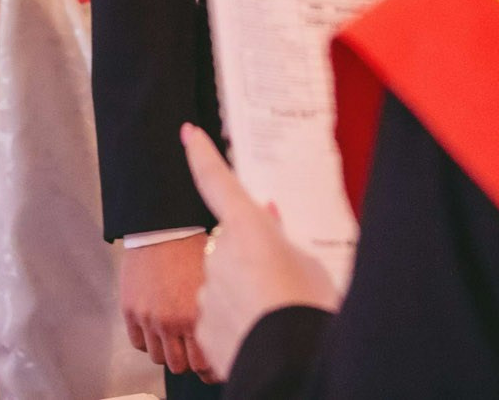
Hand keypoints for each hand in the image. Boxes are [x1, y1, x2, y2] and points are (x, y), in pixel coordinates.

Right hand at [119, 230, 213, 379]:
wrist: (162, 225)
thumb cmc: (195, 245)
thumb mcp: (217, 276)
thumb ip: (220, 308)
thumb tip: (230, 330)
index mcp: (197, 314)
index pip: (204, 364)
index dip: (209, 369)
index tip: (212, 364)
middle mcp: (171, 321)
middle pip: (180, 366)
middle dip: (189, 361)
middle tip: (193, 353)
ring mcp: (149, 317)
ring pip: (159, 358)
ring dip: (169, 352)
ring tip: (176, 339)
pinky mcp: (131, 311)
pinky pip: (139, 343)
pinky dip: (149, 341)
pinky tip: (158, 329)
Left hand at [182, 124, 339, 382]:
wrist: (293, 363)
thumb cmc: (309, 310)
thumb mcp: (310, 265)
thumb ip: (283, 241)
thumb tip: (269, 220)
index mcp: (249, 228)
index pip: (217, 181)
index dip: (201, 154)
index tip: (187, 134)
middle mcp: (220, 254)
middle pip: (230, 246)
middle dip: (248, 259)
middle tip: (281, 282)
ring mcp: (207, 291)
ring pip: (224, 284)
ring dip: (244, 294)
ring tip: (277, 315)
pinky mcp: (204, 328)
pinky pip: (220, 318)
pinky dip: (238, 325)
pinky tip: (262, 335)